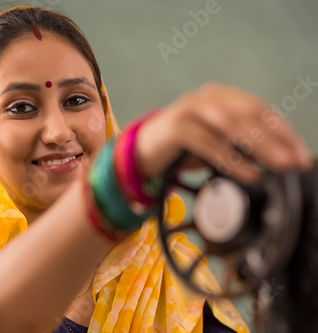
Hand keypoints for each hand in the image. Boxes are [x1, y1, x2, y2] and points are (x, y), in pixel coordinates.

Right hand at [136, 83, 313, 182]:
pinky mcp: (176, 126)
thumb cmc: (184, 148)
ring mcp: (190, 109)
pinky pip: (209, 143)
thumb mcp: (217, 143)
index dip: (284, 133)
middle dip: (276, 140)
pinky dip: (231, 159)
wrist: (142, 150)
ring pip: (231, 124)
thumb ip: (243, 145)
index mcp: (222, 97)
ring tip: (277, 166)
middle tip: (293, 162)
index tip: (301, 156)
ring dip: (258, 146)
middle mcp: (208, 97)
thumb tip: (279, 160)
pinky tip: (248, 173)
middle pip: (249, 114)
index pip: (261, 110)